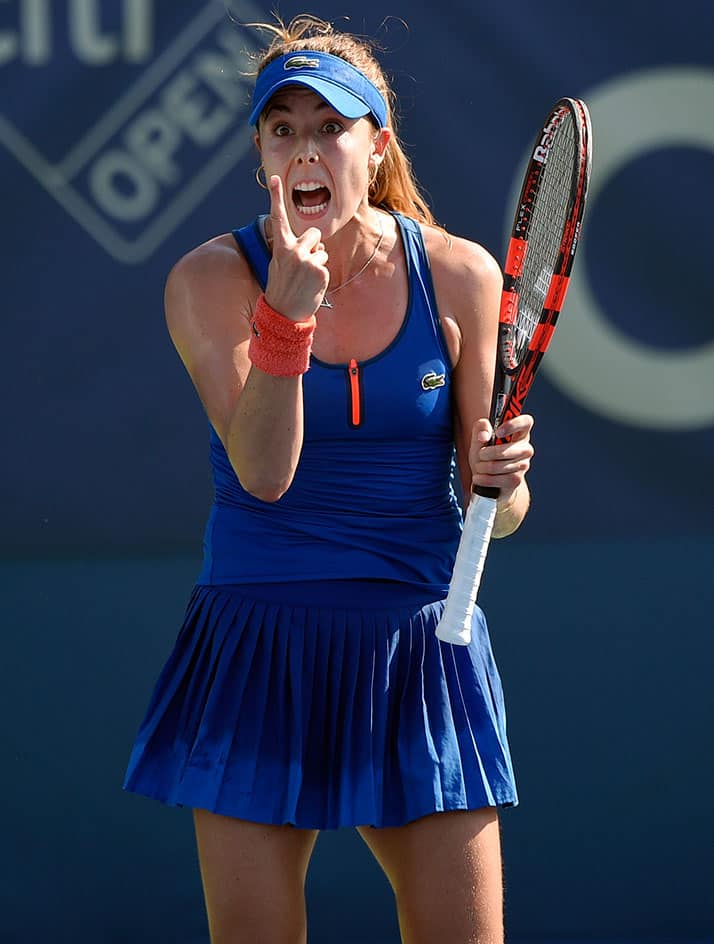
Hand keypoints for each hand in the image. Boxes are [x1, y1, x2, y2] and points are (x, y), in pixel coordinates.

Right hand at [264, 175, 328, 320]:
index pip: (278, 217)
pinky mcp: (320, 270)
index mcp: (280, 247)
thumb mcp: (279, 265)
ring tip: (306, 279)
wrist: (285, 314)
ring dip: (318, 262)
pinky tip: (311, 285)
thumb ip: (290, 249)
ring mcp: (307, 259)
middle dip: (314, 245)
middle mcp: (293, 250)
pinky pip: (325, 263)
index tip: (274, 178)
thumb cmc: (283, 288)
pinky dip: (321, 274)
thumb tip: (310, 241)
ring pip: (322, 250)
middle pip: (314, 234)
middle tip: (303, 266)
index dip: (275, 196)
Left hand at [469, 414, 533, 505]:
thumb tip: (484, 435)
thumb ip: (480, 429)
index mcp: (519, 433)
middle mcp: (525, 448)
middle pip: (504, 450)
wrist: (489, 481)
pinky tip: (479, 477)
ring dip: (482, 467)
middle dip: (486, 454)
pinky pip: (496, 479)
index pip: (526, 422)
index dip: (513, 424)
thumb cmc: (485, 456)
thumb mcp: (479, 440)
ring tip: (479, 467)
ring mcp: (523, 465)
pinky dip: (483, 479)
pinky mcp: (517, 480)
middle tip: (480, 455)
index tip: (498, 432)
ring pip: (497, 466)